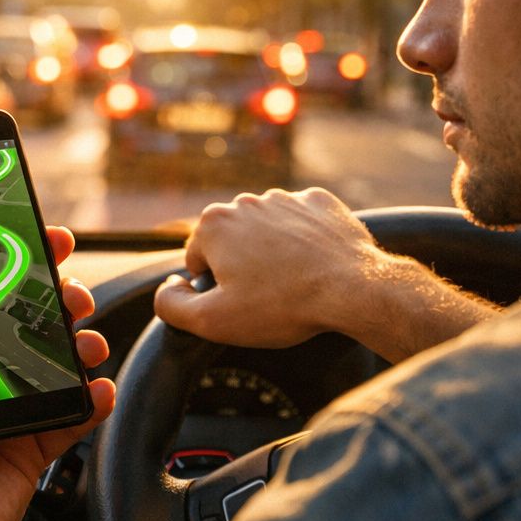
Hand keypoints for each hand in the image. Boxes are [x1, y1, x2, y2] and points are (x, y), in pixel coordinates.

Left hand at [0, 228, 114, 520]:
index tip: (35, 241)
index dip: (6, 264)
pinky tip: (97, 388)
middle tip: (72, 292)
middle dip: (55, 299)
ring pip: (56, 361)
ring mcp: (5, 408)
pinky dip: (92, 399)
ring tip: (86, 342)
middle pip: (24, 321)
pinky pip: (73, 414)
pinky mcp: (32, 443)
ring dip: (79, 344)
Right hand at [152, 187, 388, 347]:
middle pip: (232, 243)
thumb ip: (170, 306)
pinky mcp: (320, 202)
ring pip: (267, 232)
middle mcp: (246, 201)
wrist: (353, 289)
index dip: (215, 290)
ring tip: (294, 283)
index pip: (198, 261)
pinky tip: (315, 265)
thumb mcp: (212, 322)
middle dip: (243, 268)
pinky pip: (302, 223)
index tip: (241, 304)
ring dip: (273, 254)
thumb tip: (167, 288)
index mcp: (213, 224)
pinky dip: (304, 242)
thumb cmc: (282, 306)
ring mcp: (286, 198)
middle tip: (268, 297)